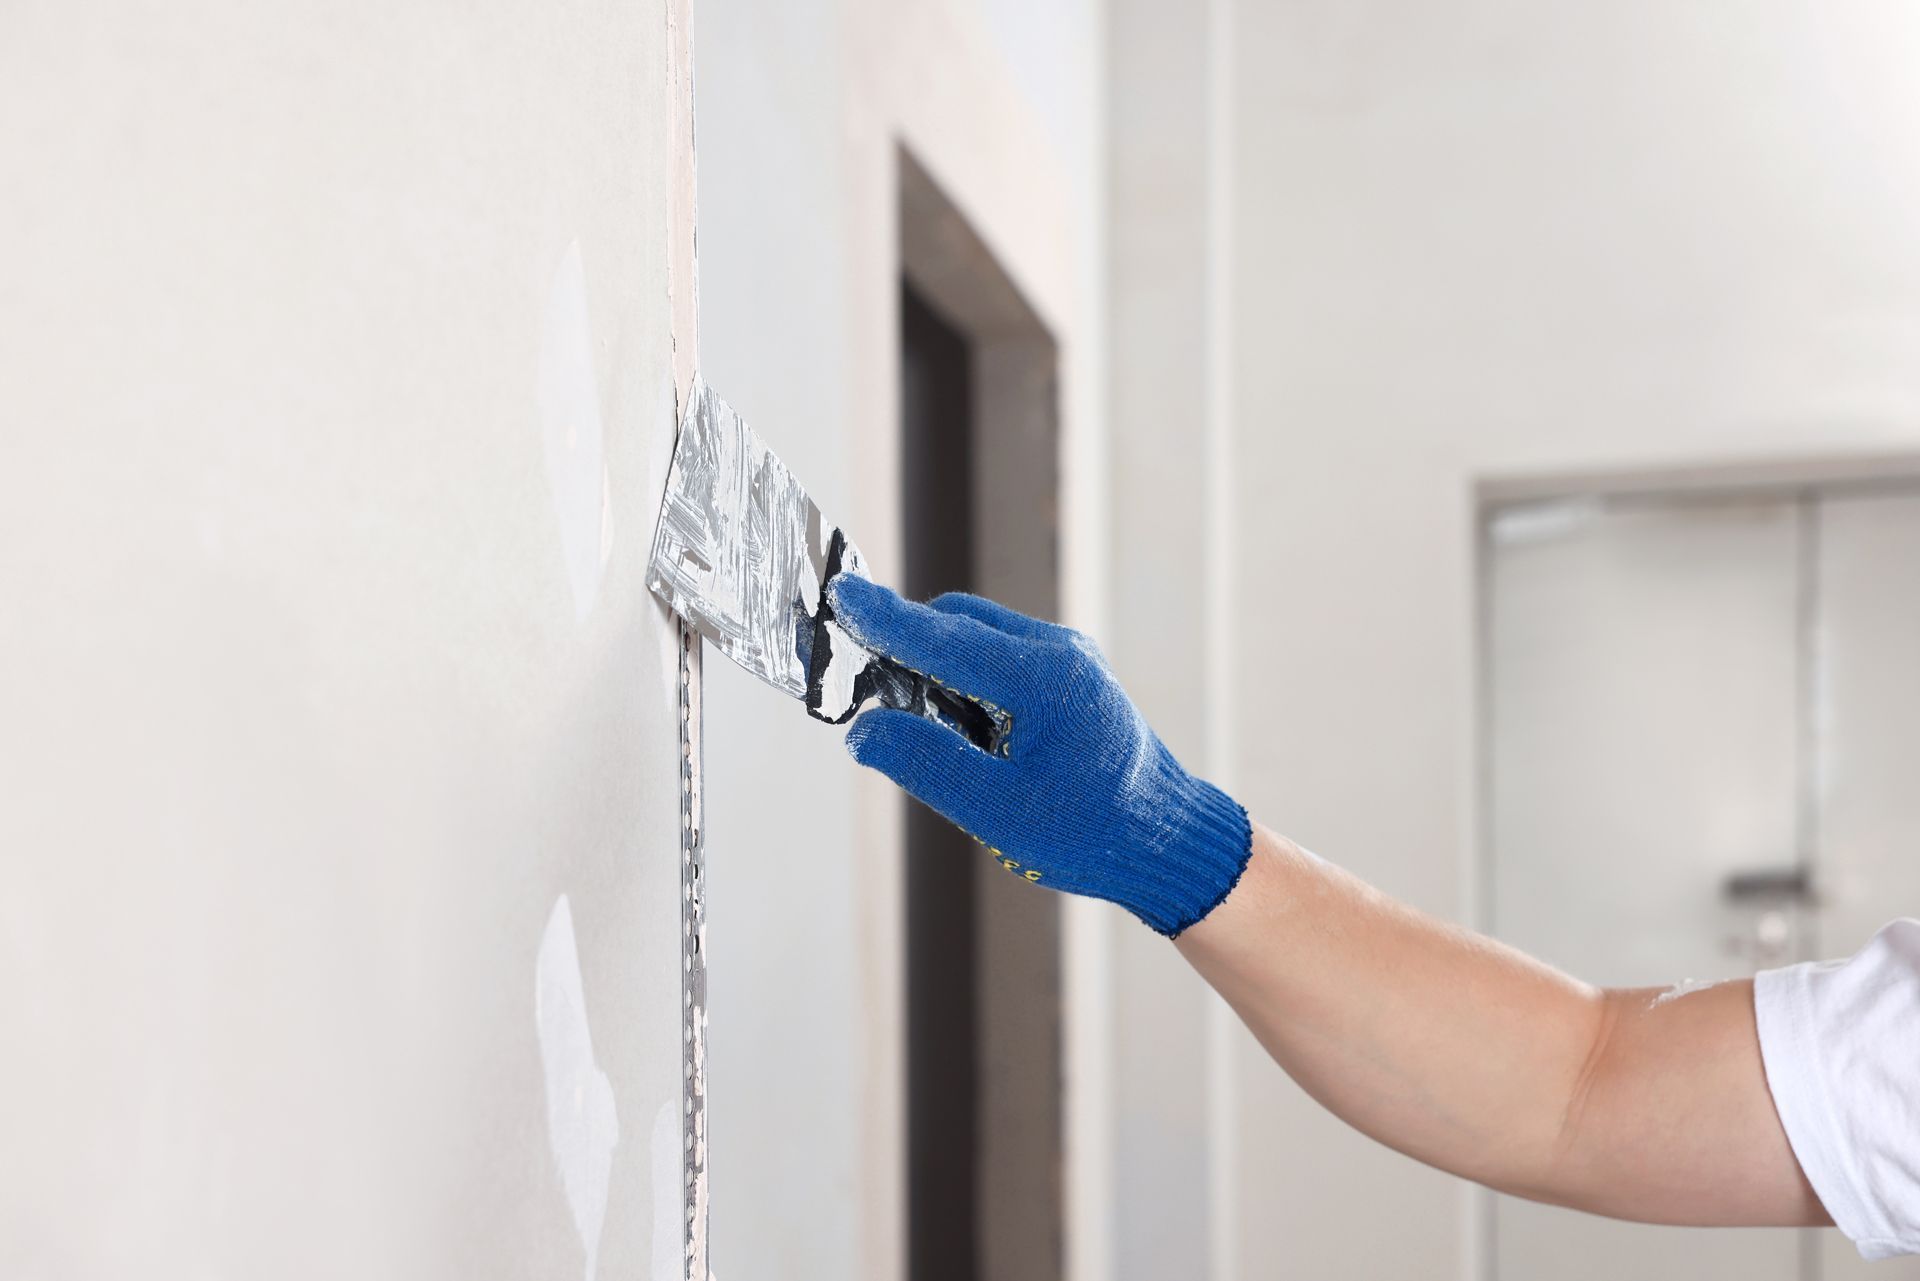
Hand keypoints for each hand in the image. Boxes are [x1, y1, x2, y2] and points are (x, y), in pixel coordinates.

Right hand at [827, 575, 1250, 935]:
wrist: (1164, 840)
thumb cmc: (1093, 831)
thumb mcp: (999, 811)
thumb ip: (927, 764)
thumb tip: (865, 731)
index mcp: (1044, 679)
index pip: (944, 636)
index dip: (885, 618)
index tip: (841, 594)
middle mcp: (1059, 653)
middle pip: (957, 625)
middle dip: (907, 647)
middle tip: (869, 694)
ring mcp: (1068, 660)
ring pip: (977, 639)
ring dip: (938, 668)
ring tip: (925, 731)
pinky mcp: (1069, 677)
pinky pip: (1000, 658)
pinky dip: (967, 681)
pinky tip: (965, 734)